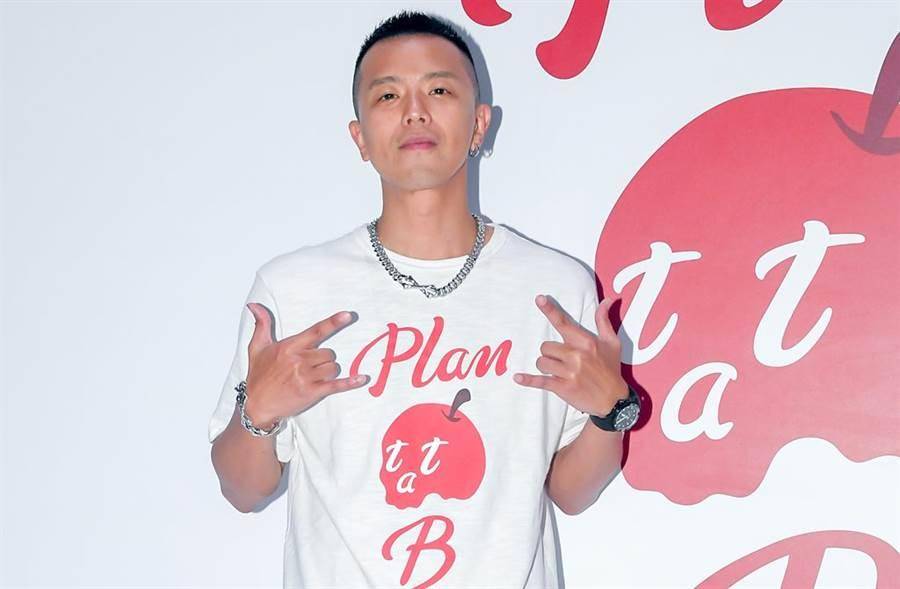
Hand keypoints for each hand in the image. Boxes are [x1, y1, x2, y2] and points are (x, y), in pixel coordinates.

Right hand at [242, 303, 369, 424]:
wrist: (256, 405)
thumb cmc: (258, 376)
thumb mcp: (257, 347)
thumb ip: (262, 324)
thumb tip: (254, 305)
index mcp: (290, 347)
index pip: (315, 331)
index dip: (333, 322)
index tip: (347, 315)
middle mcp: (299, 361)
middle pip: (328, 353)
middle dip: (323, 359)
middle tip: (308, 367)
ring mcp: (307, 377)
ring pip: (333, 367)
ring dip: (328, 371)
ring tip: (313, 377)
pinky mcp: (312, 392)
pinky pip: (336, 385)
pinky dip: (351, 382)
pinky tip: (362, 379)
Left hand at [513, 294, 628, 416]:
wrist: (613, 401)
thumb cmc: (611, 369)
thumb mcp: (612, 343)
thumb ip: (604, 321)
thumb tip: (607, 300)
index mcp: (586, 342)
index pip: (563, 323)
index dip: (550, 310)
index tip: (539, 299)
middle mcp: (576, 355)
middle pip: (546, 346)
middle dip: (550, 353)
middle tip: (562, 361)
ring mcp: (569, 372)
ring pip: (541, 362)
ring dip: (546, 366)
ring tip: (558, 372)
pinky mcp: (563, 387)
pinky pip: (540, 381)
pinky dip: (528, 380)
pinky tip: (517, 378)